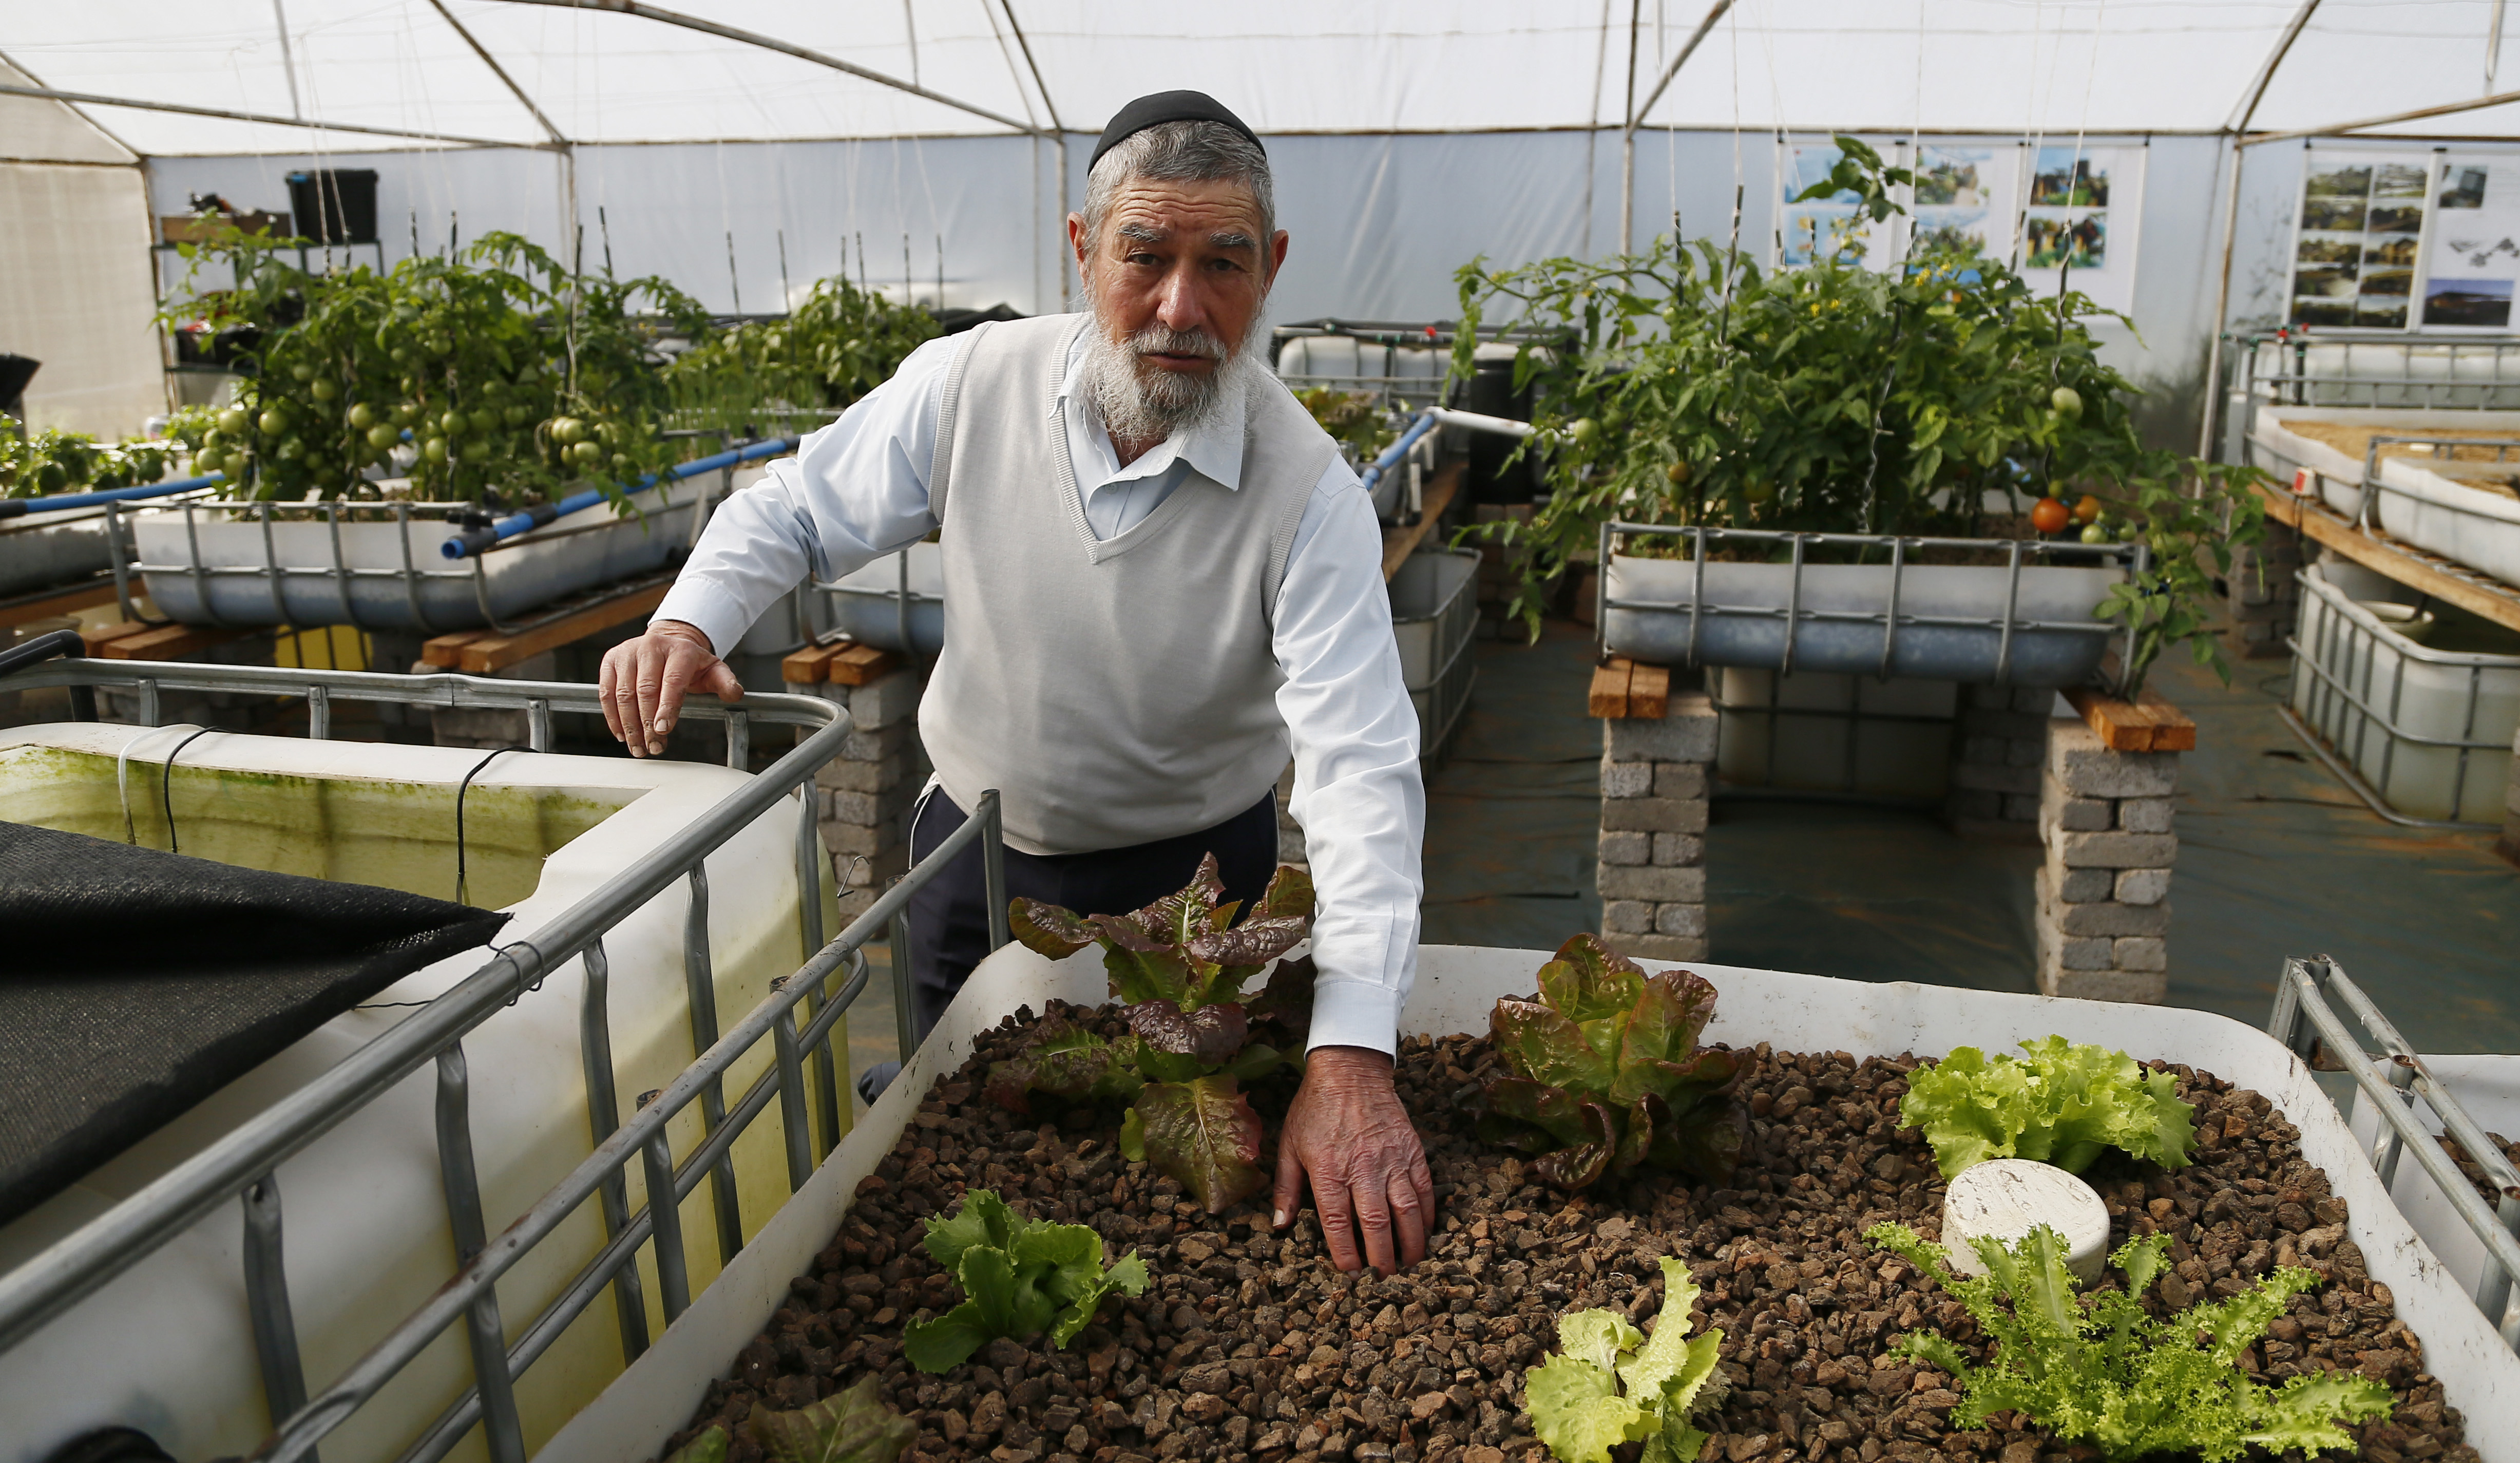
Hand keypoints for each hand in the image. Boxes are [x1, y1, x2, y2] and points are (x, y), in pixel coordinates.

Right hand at [598, 620, 742, 756]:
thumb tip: (735, 694)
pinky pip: (606, 692)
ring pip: (623, 694)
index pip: (672, 681)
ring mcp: (628, 652)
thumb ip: (726, 682)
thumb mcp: (714, 670)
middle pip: (645, 690)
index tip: (663, 730)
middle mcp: (651, 647)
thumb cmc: (690, 663)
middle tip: (652, 747)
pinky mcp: (611, 660)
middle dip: (647, 723)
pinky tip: (622, 734)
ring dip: (629, 725)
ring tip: (638, 747)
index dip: (667, 707)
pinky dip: (613, 716)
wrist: (667, 643)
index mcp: (680, 650)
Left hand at [1272, 1045, 1434, 1272]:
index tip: (1350, 1272)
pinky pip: (1424, 1188)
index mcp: (1328, 1171)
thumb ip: (1286, 1188)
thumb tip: (1280, 1225)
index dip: (1346, 1254)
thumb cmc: (1314, 1109)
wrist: (1350, 1070)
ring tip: (1408, 1264)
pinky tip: (1426, 1230)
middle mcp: (1361, 1169)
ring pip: (1406, 1211)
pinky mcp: (1411, 1150)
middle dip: (1381, 1257)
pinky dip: (1427, 1213)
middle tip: (1382, 1277)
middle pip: (1376, 1224)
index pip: (1338, 1224)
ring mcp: (1390, 1159)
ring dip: (1410, 1242)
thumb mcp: (1289, 1145)